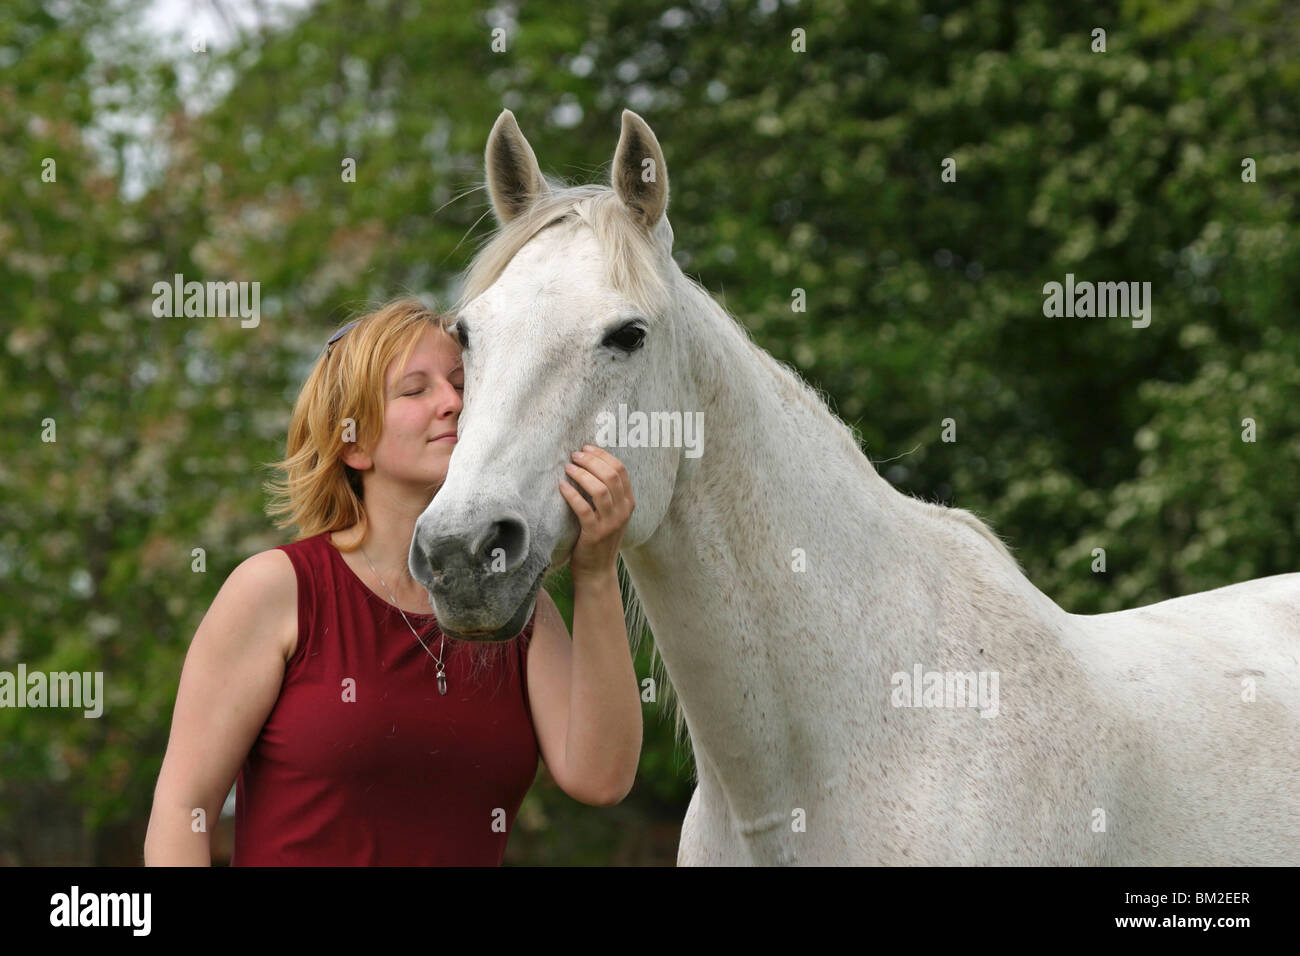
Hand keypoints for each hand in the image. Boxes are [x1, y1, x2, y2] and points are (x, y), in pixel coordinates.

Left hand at [558, 445, 634, 580]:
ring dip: (581, 475)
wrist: (597, 570)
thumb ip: (606, 493)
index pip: (620, 469)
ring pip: (599, 490)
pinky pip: (583, 509)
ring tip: (568, 468)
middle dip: (591, 461)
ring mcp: (611, 523)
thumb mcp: (610, 513)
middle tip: (574, 456)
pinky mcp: (595, 533)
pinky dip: (572, 495)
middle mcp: (623, 511)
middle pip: (611, 475)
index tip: (586, 448)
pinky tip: (562, 487)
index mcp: (629, 502)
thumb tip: (588, 463)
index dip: (602, 455)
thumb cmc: (599, 538)